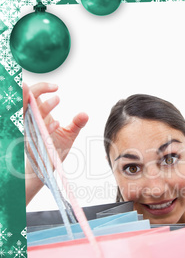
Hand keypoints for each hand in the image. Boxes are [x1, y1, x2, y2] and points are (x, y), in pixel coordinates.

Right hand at [24, 82, 88, 204]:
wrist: (46, 170)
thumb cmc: (53, 150)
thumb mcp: (68, 135)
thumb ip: (76, 123)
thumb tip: (85, 114)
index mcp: (36, 115)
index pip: (32, 95)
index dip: (41, 87)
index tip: (56, 87)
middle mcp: (30, 122)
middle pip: (26, 100)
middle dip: (37, 90)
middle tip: (55, 88)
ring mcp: (30, 133)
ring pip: (28, 115)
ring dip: (43, 106)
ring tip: (57, 99)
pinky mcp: (33, 145)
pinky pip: (35, 133)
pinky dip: (46, 127)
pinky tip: (57, 124)